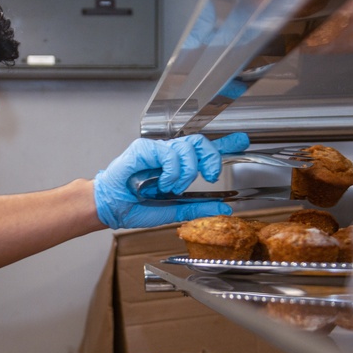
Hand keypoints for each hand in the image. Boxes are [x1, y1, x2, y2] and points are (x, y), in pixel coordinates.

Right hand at [93, 132, 249, 228]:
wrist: (111, 208)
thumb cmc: (133, 207)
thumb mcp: (172, 210)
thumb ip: (197, 206)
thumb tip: (222, 207)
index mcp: (175, 167)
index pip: (202, 150)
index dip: (223, 144)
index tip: (241, 141)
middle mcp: (167, 156)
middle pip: (199, 142)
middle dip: (212, 157)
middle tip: (211, 174)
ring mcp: (156, 150)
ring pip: (187, 147)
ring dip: (187, 171)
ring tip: (174, 187)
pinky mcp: (144, 149)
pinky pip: (169, 153)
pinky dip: (172, 170)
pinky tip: (164, 182)